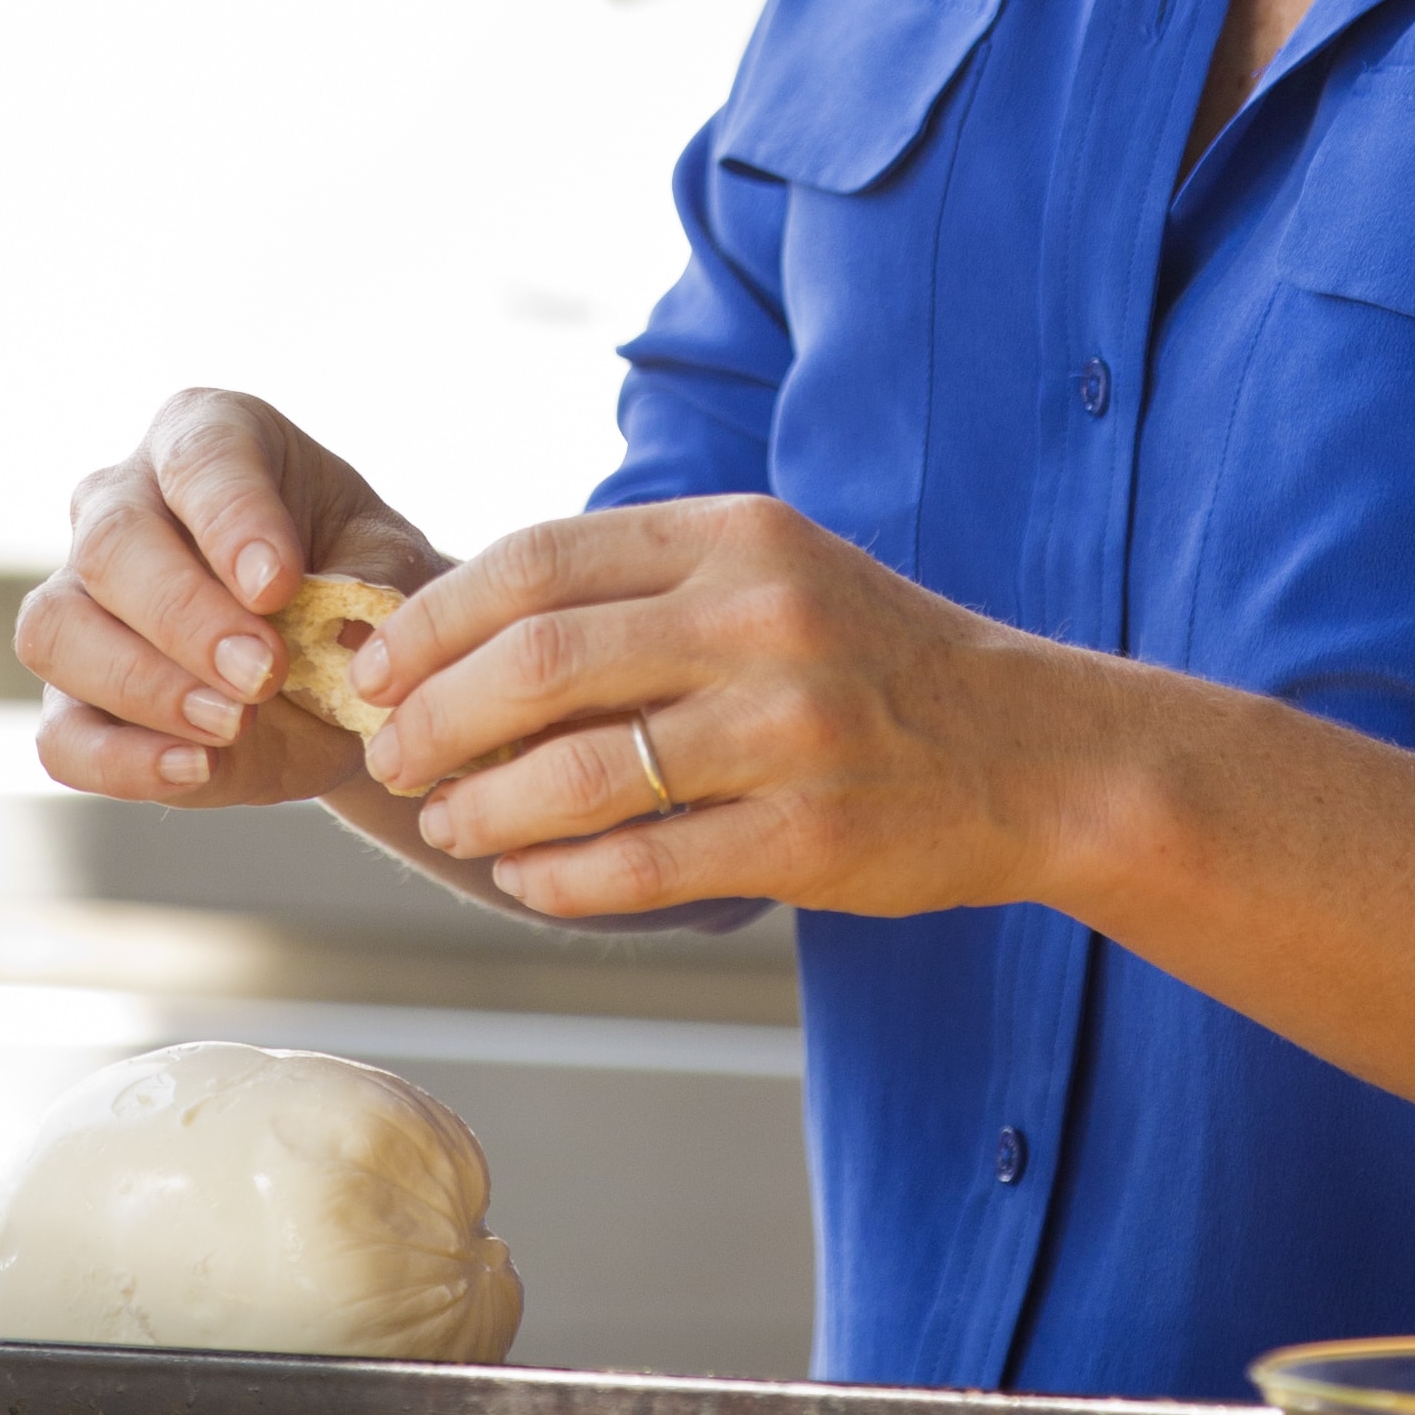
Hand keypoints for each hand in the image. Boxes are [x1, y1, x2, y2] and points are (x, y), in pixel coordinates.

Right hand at [17, 388, 446, 808]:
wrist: (341, 660)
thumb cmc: (356, 578)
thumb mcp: (387, 564)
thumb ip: (373, 588)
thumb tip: (350, 635)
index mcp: (207, 438)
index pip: (200, 461)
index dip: (232, 521)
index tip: (276, 585)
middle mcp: (122, 503)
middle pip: (112, 544)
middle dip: (187, 616)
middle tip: (262, 671)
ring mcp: (78, 598)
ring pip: (58, 630)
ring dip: (144, 685)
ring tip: (232, 724)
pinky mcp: (71, 696)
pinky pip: (59, 734)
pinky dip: (118, 761)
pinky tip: (193, 769)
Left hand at [356, 493, 1101, 922]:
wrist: (1035, 750)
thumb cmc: (872, 659)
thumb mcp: (774, 572)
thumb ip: (643, 585)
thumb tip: (467, 630)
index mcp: (738, 536)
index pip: (539, 560)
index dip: (436, 618)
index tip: (379, 664)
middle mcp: (761, 619)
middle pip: (537, 663)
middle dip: (434, 719)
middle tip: (393, 756)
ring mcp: (788, 731)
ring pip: (577, 776)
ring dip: (483, 809)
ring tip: (448, 821)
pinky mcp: (808, 837)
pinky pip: (642, 866)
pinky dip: (559, 879)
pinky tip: (526, 879)